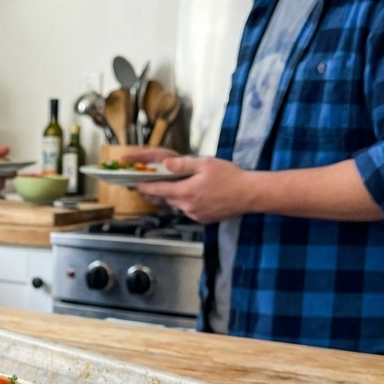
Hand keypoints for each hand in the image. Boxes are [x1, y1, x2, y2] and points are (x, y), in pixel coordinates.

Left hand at [134, 154, 255, 223]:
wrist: (249, 194)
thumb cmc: (230, 176)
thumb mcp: (206, 164)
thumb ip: (183, 164)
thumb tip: (164, 164)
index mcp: (186, 191)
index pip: (158, 189)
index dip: (145, 187)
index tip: (134, 185)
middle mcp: (187, 206)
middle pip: (165, 198)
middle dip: (156, 192)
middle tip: (147, 185)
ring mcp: (194, 215)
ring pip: (177, 205)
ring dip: (172, 197)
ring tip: (171, 187)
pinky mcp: (202, 219)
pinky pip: (188, 210)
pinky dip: (186, 203)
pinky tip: (193, 195)